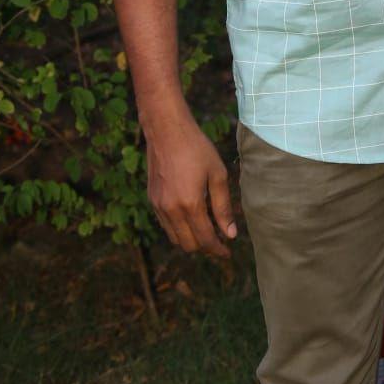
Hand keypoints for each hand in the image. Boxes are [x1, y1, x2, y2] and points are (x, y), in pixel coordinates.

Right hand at [142, 99, 236, 259]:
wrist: (167, 130)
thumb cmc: (196, 148)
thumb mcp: (218, 174)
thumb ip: (223, 207)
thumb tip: (230, 233)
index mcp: (190, 204)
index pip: (205, 239)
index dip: (217, 249)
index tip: (227, 252)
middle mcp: (171, 210)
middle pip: (188, 245)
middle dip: (205, 247)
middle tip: (219, 241)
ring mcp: (159, 206)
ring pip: (175, 238)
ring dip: (191, 239)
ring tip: (206, 229)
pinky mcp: (152, 200)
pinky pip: (166, 225)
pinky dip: (178, 228)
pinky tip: (191, 217)